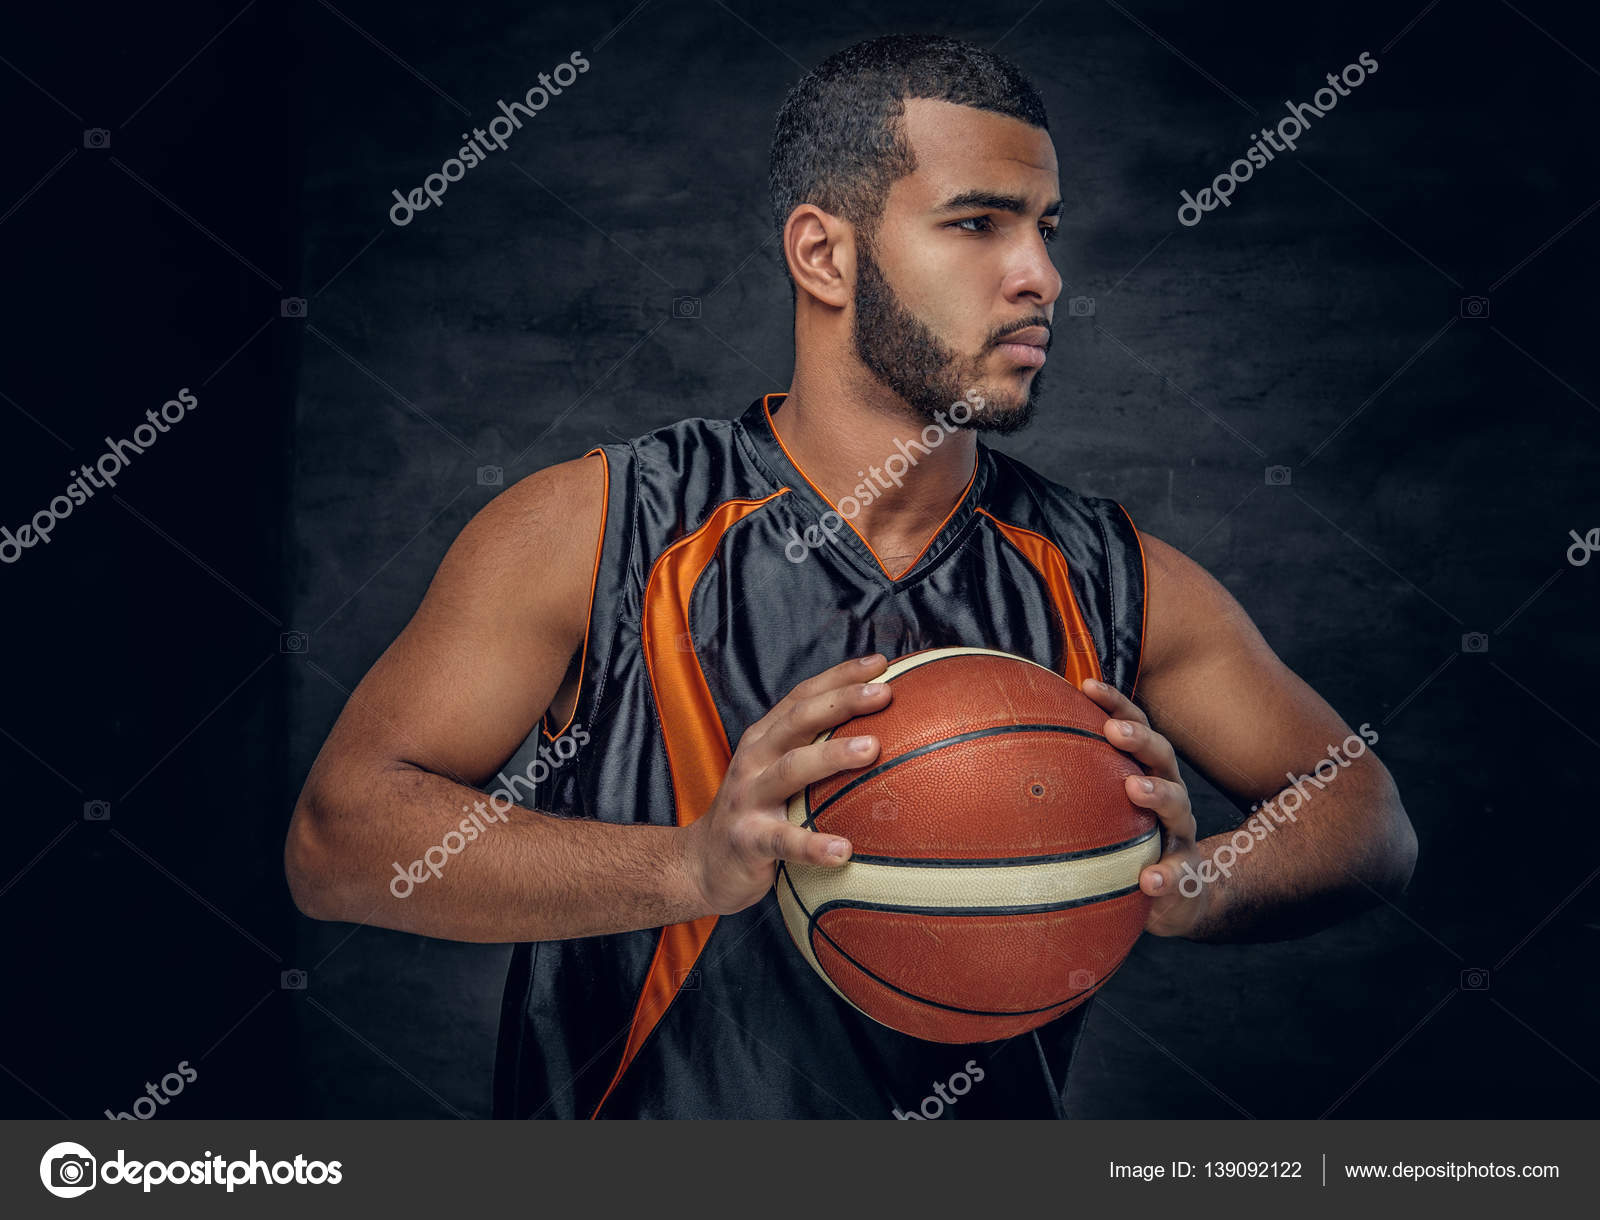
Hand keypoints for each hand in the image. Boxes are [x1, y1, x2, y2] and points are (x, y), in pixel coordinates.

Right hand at [682, 654, 892, 915]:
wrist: (702, 864)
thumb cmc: (758, 813)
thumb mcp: (778, 774)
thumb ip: (815, 752)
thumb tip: (885, 738)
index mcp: (765, 739)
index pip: (803, 696)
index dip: (840, 676)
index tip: (881, 664)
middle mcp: (754, 759)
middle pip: (799, 720)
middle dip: (842, 702)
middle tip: (885, 693)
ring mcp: (747, 797)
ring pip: (791, 769)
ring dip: (831, 756)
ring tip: (872, 749)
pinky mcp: (747, 839)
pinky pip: (783, 841)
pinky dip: (813, 845)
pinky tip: (844, 851)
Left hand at [1080, 678, 1210, 937]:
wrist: (1177, 892)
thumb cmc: (1128, 836)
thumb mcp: (1103, 805)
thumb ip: (1073, 779)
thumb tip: (1007, 750)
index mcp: (1146, 771)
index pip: (1134, 727)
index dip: (1115, 703)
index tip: (1087, 685)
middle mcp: (1168, 793)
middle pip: (1161, 756)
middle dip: (1139, 739)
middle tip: (1114, 731)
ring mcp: (1179, 832)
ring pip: (1177, 805)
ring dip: (1158, 794)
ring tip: (1135, 789)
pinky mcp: (1184, 872)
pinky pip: (1177, 874)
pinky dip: (1165, 875)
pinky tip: (1147, 880)